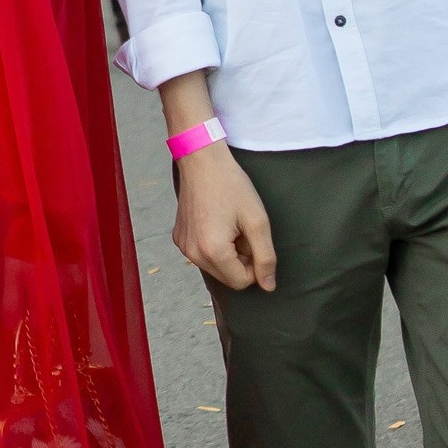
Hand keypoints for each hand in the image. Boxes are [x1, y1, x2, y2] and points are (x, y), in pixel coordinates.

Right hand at [174, 144, 278, 292]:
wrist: (202, 160)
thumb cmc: (231, 186)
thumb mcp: (257, 220)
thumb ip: (265, 257)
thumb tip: (269, 286)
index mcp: (213, 251)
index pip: (243, 282)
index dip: (255, 263)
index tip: (252, 237)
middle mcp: (193, 254)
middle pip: (228, 278)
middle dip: (240, 259)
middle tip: (241, 229)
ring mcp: (183, 246)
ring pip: (216, 268)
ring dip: (228, 252)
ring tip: (228, 224)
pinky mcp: (179, 238)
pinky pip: (202, 255)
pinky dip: (213, 245)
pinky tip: (215, 221)